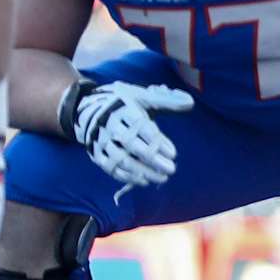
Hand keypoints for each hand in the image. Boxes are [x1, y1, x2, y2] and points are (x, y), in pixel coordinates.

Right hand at [62, 80, 194, 196]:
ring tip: (162, 178)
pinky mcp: (96, 153)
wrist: (88, 109)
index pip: (142, 128)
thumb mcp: (143, 97)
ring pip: (121, 159)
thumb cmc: (125, 104)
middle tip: (171, 169)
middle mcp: (110, 125)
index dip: (157, 142)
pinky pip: (111, 168)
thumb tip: (190, 103)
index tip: (173, 154)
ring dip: (142, 171)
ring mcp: (101, 140)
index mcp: (124, 109)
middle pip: (132, 145)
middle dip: (153, 159)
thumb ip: (166, 101)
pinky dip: (127, 177)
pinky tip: (144, 181)